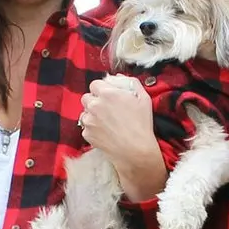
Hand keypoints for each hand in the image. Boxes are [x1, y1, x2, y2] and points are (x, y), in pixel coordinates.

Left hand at [80, 74, 166, 200]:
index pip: (94, 84)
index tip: (108, 95)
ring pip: (85, 112)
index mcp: (108, 93)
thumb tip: (118, 78)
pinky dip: (93, 128)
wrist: (135, 151)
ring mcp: (89, 120)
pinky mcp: (87, 134)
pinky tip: (105, 132)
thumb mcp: (143, 98)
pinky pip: (86, 127)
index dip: (101, 89)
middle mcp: (95, 105)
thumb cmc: (141, 125)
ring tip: (106, 122)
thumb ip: (131, 83)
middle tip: (107, 109)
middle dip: (95, 101)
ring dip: (92, 115)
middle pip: (86, 97)